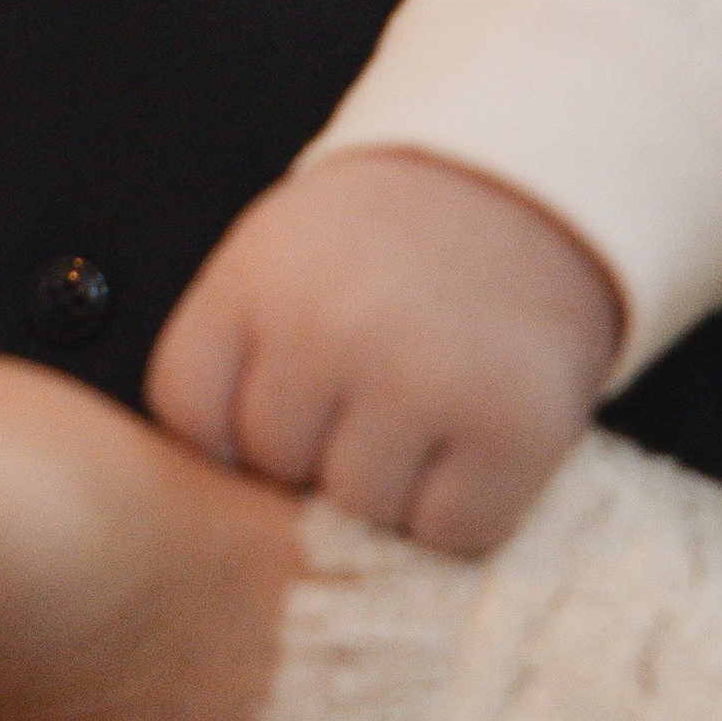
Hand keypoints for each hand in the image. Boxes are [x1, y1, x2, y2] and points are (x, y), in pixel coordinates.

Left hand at [147, 147, 622, 554]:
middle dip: (311, 447)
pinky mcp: (511, 429)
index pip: (190, 413)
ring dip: (388, 484)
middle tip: (365, 391)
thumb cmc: (386, 241)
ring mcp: (423, 382)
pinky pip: (451, 532)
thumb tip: (226, 481)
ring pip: (360, 507)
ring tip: (420, 412)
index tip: (277, 397)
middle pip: (274, 465)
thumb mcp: (278, 252)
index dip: (228, 425)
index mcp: (256, 281)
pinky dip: (462, 510)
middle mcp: (329, 330)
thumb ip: (235, 350)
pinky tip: (470, 444)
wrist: (530, 188)